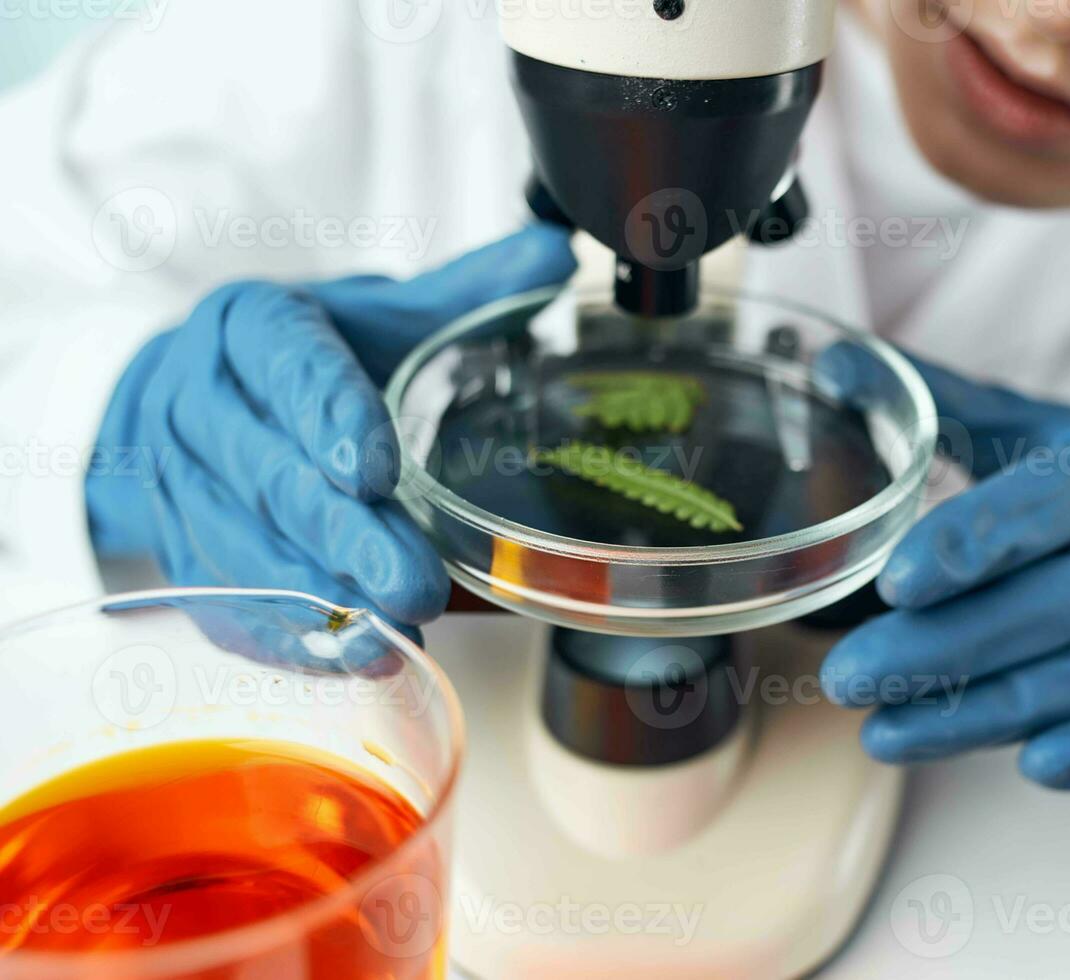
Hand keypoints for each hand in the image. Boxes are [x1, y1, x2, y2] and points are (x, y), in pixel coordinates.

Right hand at [87, 225, 576, 634]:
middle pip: (268, 473)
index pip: (287, 365)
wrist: (189, 396)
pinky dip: (283, 635)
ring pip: (240, 545)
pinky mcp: (177, 547)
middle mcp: (198, 398)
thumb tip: (555, 253)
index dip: (330, 416)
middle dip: (342, 534)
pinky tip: (346, 654)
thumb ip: (463, 292)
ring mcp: (177, 480)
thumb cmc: (300, 357)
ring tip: (392, 628)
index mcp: (250, 326)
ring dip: (316, 594)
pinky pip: (220, 597)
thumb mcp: (373, 314)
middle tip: (415, 580)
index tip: (377, 469)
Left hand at [820, 355, 1069, 788]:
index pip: (1048, 503)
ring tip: (883, 731)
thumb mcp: (1022, 424)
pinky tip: (1027, 766)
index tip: (891, 583)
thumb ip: (931, 397)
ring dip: (988, 713)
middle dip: (948, 648)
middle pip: (1064, 602)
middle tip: (849, 678)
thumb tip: (828, 364)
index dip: (972, 544)